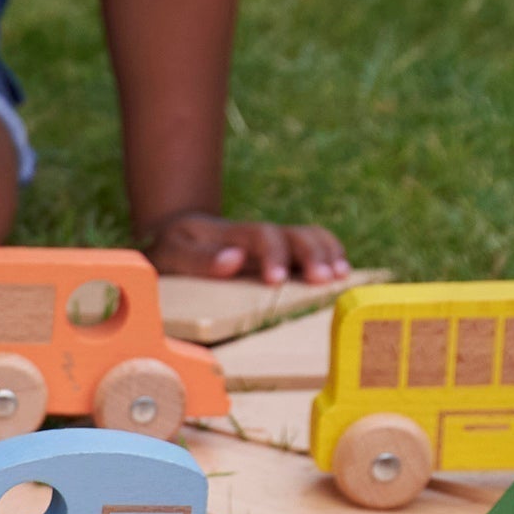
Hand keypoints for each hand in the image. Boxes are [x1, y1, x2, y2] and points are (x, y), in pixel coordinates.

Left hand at [145, 211, 351, 285]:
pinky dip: (330, 254)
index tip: (275, 279)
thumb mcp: (172, 253)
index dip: (273, 254)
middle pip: (293, 234)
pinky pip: (312, 246)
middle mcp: (257, 235)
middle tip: (321, 279)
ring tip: (339, 276)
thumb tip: (234, 260)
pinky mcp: (280, 254)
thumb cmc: (172, 250)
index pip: (260, 236)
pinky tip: (341, 273)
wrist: (175, 238)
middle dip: (310, 255)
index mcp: (231, 234)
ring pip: (308, 237)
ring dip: (327, 253)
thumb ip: (198, 259)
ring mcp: (271, 243)